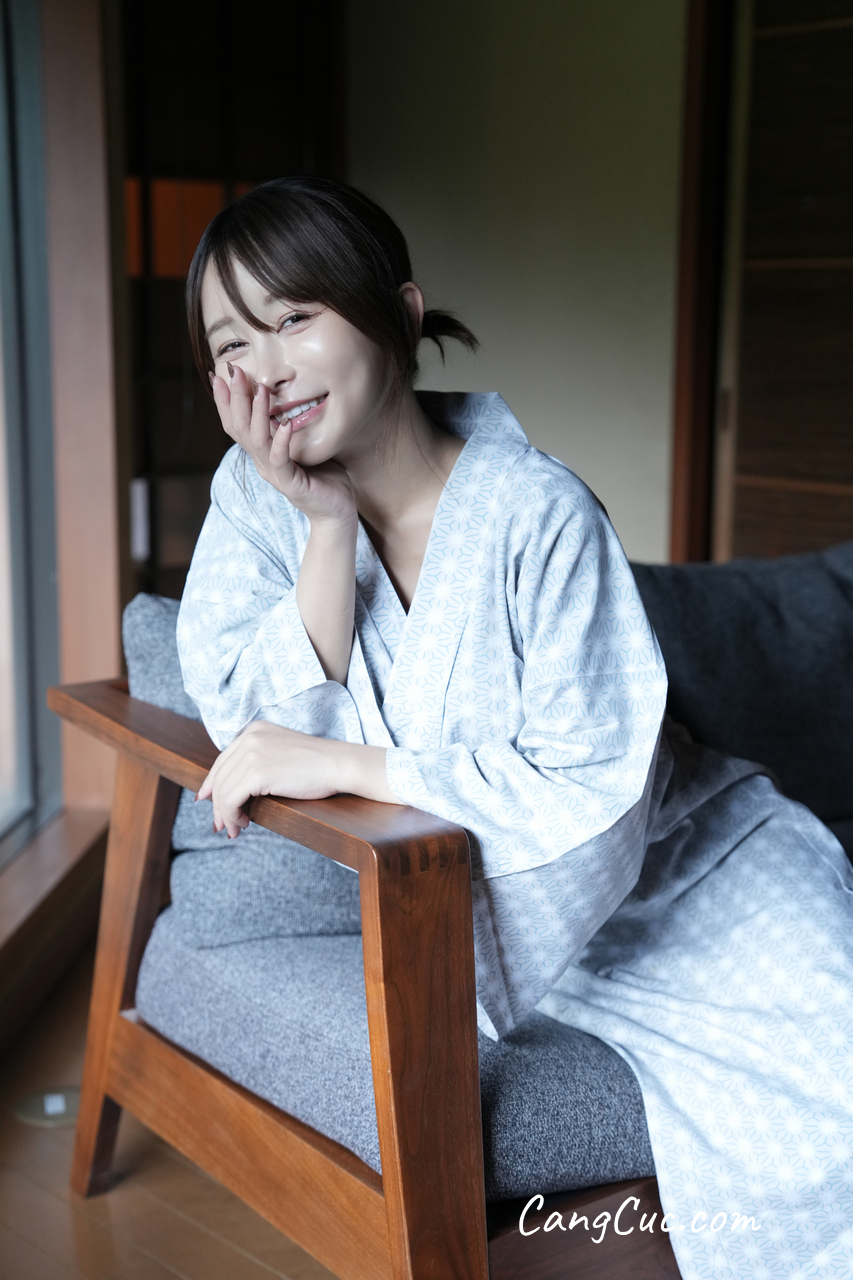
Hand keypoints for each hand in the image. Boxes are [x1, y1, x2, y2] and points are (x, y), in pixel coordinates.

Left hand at [196, 721, 341, 838]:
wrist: (339, 764)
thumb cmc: (318, 764)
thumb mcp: (281, 752)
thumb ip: (259, 759)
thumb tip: (236, 787)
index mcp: (254, 730)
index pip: (223, 760)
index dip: (212, 784)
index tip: (208, 802)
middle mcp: (249, 738)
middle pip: (219, 777)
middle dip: (216, 804)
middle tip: (221, 825)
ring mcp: (252, 754)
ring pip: (222, 791)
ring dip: (225, 815)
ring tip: (234, 829)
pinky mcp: (257, 773)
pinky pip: (231, 800)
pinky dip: (231, 816)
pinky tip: (242, 824)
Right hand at [210, 366, 355, 525]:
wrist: (336, 512)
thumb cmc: (324, 476)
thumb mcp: (304, 445)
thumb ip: (290, 424)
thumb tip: (289, 396)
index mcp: (261, 453)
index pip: (236, 424)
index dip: (226, 401)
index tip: (221, 374)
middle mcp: (262, 463)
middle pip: (240, 428)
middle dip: (236, 397)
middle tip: (235, 371)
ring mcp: (274, 474)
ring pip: (256, 440)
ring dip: (256, 413)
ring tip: (260, 389)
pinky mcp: (290, 484)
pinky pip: (280, 460)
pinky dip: (281, 441)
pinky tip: (285, 423)